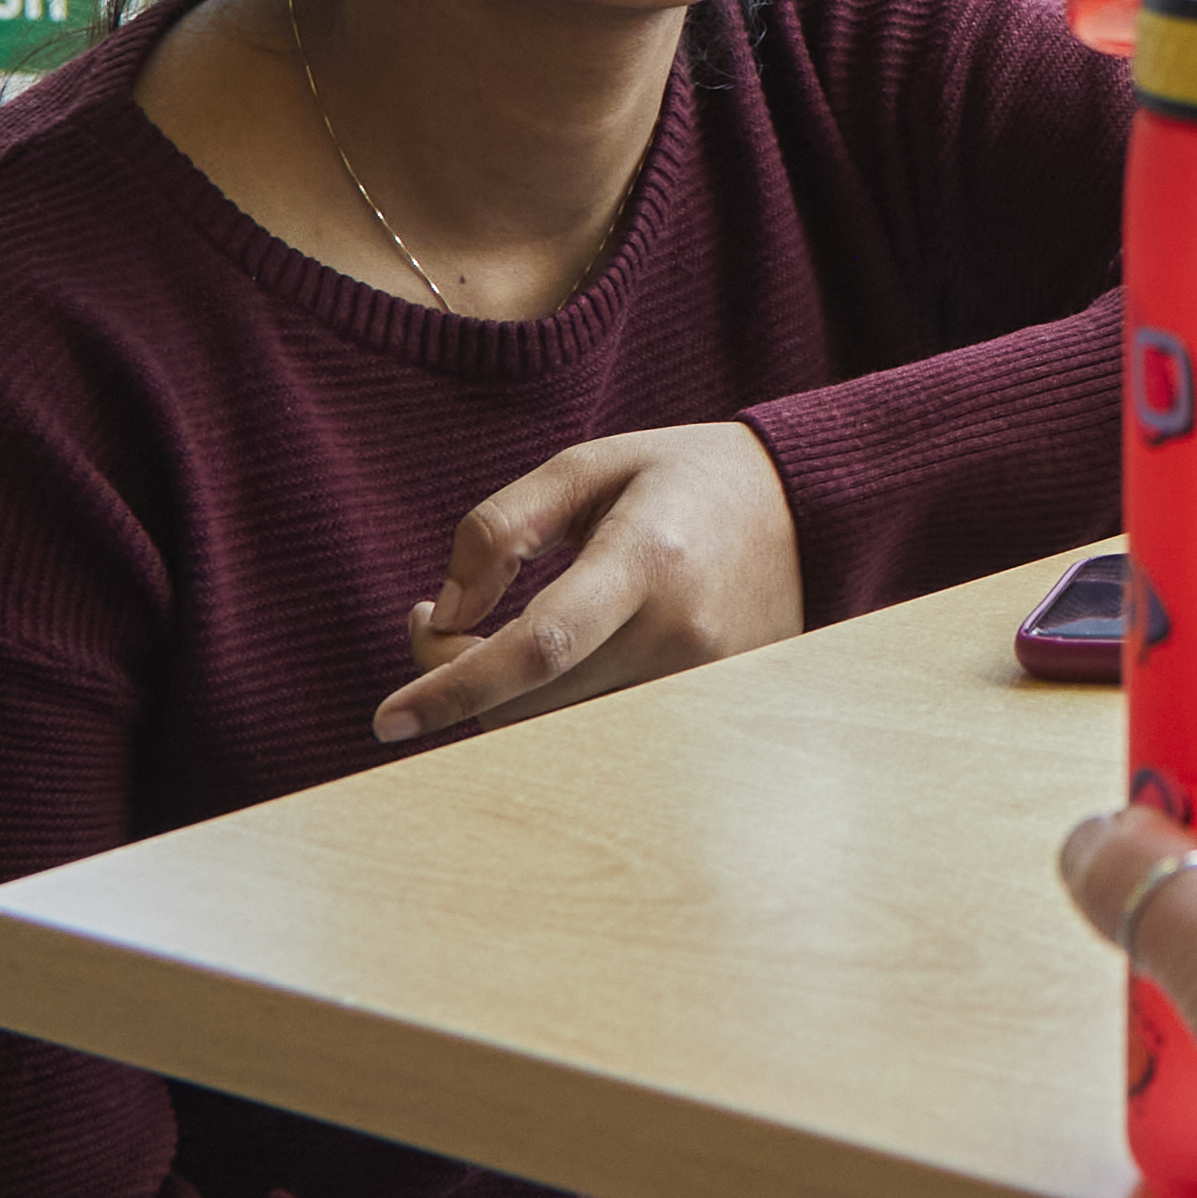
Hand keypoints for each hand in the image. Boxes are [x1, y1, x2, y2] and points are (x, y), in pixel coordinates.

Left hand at [380, 420, 801, 744]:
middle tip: (437, 620)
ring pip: (559, 731)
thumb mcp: (588, 465)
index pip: (536, 649)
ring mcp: (700, 684)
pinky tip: (543, 659)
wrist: (809, 509)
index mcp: (647, 560)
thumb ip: (502, 529)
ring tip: (490, 630)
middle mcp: (679, 636)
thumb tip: (444, 614)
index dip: (453, 688)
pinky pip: (600, 732)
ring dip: (500, 697)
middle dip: (456, 679)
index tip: (386, 719)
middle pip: (534, 705)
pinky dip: (550, 706)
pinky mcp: (707, 709)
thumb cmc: (685, 479)